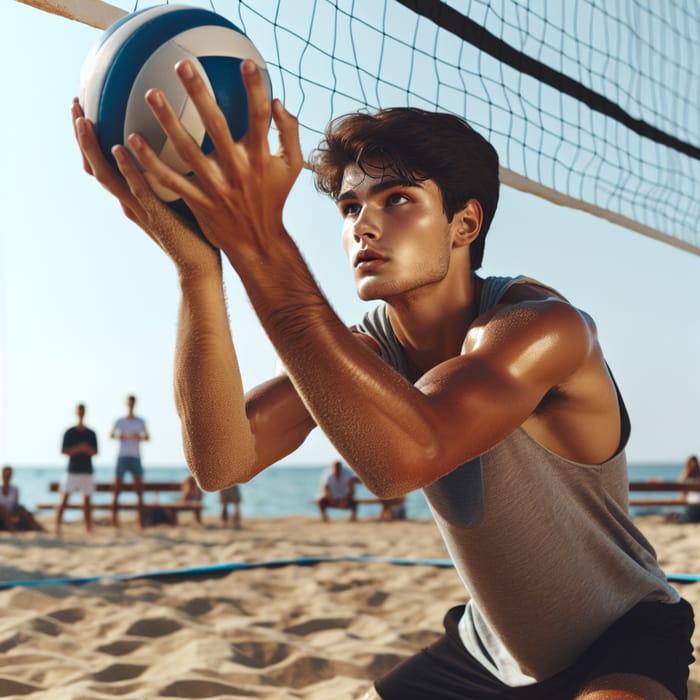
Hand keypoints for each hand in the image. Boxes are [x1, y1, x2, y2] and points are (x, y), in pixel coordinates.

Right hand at [72, 99, 219, 280]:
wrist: (201, 268)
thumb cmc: (198, 233)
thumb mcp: (185, 193)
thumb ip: (179, 170)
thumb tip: (189, 135)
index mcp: (133, 196)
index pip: (104, 163)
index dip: (91, 137)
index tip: (87, 106)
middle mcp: (129, 202)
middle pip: (95, 165)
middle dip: (82, 136)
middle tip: (74, 104)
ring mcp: (140, 210)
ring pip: (106, 176)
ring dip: (93, 148)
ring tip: (83, 120)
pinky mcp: (156, 217)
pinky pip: (137, 189)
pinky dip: (126, 169)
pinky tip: (120, 147)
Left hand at [124, 59, 303, 268]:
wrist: (258, 242)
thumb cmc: (274, 198)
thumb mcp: (292, 167)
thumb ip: (289, 133)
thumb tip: (278, 101)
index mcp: (261, 158)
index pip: (260, 117)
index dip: (255, 90)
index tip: (248, 62)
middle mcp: (238, 170)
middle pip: (217, 126)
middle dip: (200, 94)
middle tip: (183, 65)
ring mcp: (216, 187)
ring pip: (188, 150)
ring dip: (168, 122)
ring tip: (151, 94)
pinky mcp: (199, 202)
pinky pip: (170, 180)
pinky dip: (151, 162)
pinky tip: (132, 141)